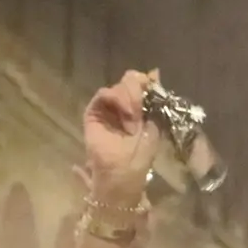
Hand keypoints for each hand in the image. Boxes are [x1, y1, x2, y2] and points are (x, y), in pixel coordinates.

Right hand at [81, 70, 160, 205]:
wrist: (122, 175)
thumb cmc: (139, 157)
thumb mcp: (153, 125)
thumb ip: (154, 100)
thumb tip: (155, 72)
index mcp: (138, 112)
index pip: (140, 87)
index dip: (145, 82)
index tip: (152, 81)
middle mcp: (121, 109)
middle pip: (127, 84)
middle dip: (137, 88)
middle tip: (142, 103)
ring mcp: (106, 111)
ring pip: (116, 88)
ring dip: (128, 96)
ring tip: (134, 114)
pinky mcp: (92, 114)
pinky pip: (102, 95)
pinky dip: (115, 97)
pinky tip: (127, 111)